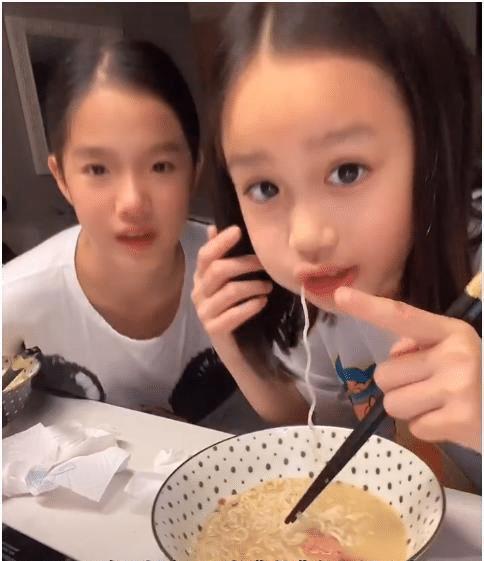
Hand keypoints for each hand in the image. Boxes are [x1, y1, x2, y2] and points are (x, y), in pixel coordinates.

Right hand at [191, 225, 272, 362]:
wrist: (239, 349)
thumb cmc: (236, 308)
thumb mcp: (231, 281)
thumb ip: (223, 256)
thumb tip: (215, 227)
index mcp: (201, 277)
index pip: (205, 255)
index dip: (220, 242)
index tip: (238, 230)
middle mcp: (198, 293)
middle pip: (218, 270)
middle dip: (245, 264)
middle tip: (265, 265)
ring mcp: (204, 312)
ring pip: (230, 291)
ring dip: (253, 286)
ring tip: (268, 287)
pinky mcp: (214, 330)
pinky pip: (233, 314)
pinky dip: (251, 306)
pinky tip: (262, 302)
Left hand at [334, 286, 480, 451]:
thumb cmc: (479, 378)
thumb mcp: (456, 350)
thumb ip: (421, 345)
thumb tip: (394, 355)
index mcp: (451, 332)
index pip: (401, 316)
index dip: (368, 307)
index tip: (340, 295)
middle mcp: (453, 355)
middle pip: (385, 374)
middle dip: (400, 385)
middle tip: (433, 388)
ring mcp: (456, 387)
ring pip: (392, 403)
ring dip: (411, 408)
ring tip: (441, 405)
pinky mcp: (458, 421)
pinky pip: (414, 427)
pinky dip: (428, 428)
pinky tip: (452, 421)